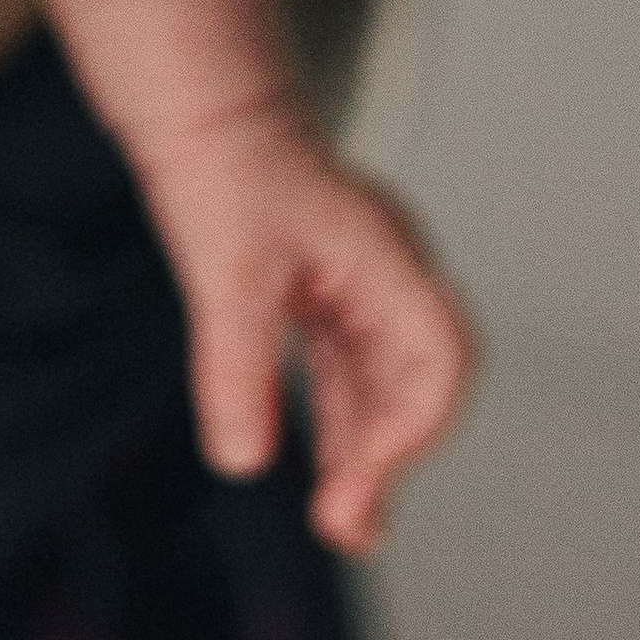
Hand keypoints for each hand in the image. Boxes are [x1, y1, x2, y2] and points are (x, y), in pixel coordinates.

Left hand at [140, 97, 472, 557]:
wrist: (200, 109)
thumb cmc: (225, 163)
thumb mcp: (225, 269)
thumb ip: (237, 364)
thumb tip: (244, 458)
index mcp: (386, 260)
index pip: (438, 361)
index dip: (411, 430)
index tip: (358, 480)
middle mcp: (385, 275)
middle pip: (418, 384)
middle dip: (390, 461)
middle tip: (348, 530)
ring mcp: (357, 285)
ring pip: (381, 384)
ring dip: (366, 452)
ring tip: (345, 523)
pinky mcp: (322, 293)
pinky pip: (345, 371)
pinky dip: (337, 422)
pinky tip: (320, 464)